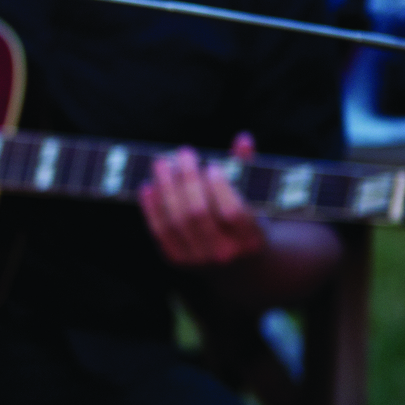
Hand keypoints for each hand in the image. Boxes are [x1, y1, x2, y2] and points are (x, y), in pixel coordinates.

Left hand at [139, 132, 268, 266]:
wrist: (237, 266)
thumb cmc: (246, 223)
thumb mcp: (255, 200)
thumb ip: (248, 170)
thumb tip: (243, 138)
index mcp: (251, 239)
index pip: (233, 212)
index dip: (220, 187)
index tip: (212, 165)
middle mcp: (224, 253)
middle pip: (198, 213)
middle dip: (187, 179)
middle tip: (183, 153)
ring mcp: (198, 260)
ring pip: (176, 220)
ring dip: (165, 188)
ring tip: (162, 163)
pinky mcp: (177, 261)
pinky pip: (159, 231)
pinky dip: (151, 207)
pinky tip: (148, 185)